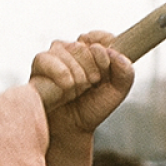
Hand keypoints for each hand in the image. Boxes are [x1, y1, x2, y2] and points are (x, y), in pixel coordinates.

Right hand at [30, 33, 133, 165]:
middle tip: (90, 85)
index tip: (106, 67)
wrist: (70, 129)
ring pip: (68, 48)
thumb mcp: (117, 92)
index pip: (101, 37)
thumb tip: (115, 54)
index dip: (105, 48)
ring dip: (78, 74)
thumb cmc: (92, 107)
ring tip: (77, 90)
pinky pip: (46, 58)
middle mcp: (73, 49)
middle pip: (85, 44)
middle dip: (92, 67)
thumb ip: (126, 73)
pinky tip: (66, 86)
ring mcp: (55, 54)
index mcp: (93, 51)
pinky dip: (60, 72)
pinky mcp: (39, 64)